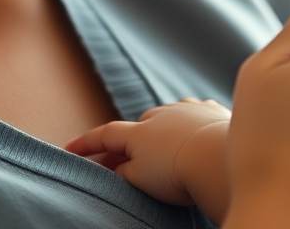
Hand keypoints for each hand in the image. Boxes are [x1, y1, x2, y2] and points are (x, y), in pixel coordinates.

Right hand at [65, 99, 231, 220]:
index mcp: (138, 133)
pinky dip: (190, 123)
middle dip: (132, 140)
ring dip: (163, 129)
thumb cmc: (178, 174)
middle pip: (139, 125)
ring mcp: (187, 109)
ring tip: (169, 149)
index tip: (70, 148)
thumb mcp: (140, 181)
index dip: (86, 143)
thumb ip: (123, 173)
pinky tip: (195, 135)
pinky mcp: (211, 110)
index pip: (105, 135)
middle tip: (129, 158)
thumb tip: (117, 167)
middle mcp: (160, 114)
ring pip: (167, 115)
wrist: (219, 159)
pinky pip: (195, 113)